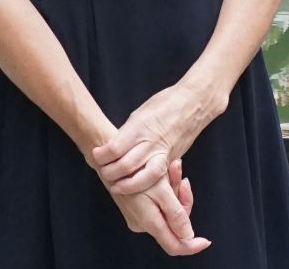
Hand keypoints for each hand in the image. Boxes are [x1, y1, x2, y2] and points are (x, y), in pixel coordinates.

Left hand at [92, 84, 223, 194]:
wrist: (193, 103)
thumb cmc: (165, 103)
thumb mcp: (140, 113)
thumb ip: (128, 132)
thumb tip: (115, 146)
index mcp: (140, 126)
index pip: (115, 148)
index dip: (102, 155)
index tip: (96, 155)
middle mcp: (151, 141)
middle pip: (126, 165)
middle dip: (111, 173)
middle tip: (102, 172)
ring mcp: (163, 152)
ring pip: (143, 177)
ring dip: (127, 185)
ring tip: (115, 186)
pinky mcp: (172, 159)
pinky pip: (157, 176)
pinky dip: (144, 182)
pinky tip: (135, 184)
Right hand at [107, 160, 209, 256]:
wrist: (110, 159)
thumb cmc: (134, 170)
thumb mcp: (160, 189)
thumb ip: (175, 214)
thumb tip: (188, 237)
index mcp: (149, 223)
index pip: (175, 245)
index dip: (191, 246)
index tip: (206, 242)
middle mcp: (142, 224)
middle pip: (173, 222)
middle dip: (182, 200)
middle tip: (184, 179)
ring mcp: (138, 215)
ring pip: (166, 210)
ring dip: (174, 190)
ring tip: (174, 167)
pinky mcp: (135, 206)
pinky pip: (157, 203)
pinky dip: (165, 190)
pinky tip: (166, 172)